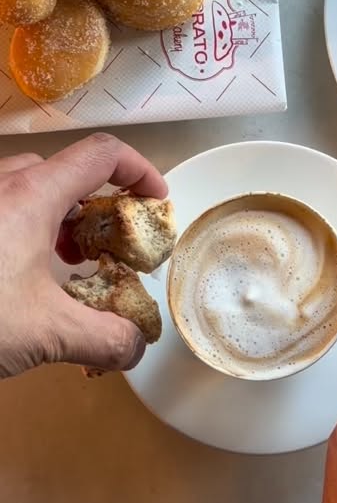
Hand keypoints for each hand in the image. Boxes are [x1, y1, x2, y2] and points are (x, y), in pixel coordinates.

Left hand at [0, 133, 166, 378]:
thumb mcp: (48, 334)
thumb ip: (105, 338)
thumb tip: (134, 347)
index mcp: (34, 195)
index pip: (103, 154)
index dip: (140, 170)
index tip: (156, 200)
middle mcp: (3, 186)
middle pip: (64, 172)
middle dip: (94, 207)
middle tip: (105, 248)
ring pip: (27, 191)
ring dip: (56, 221)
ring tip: (62, 266)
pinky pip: (2, 210)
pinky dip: (24, 232)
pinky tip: (19, 280)